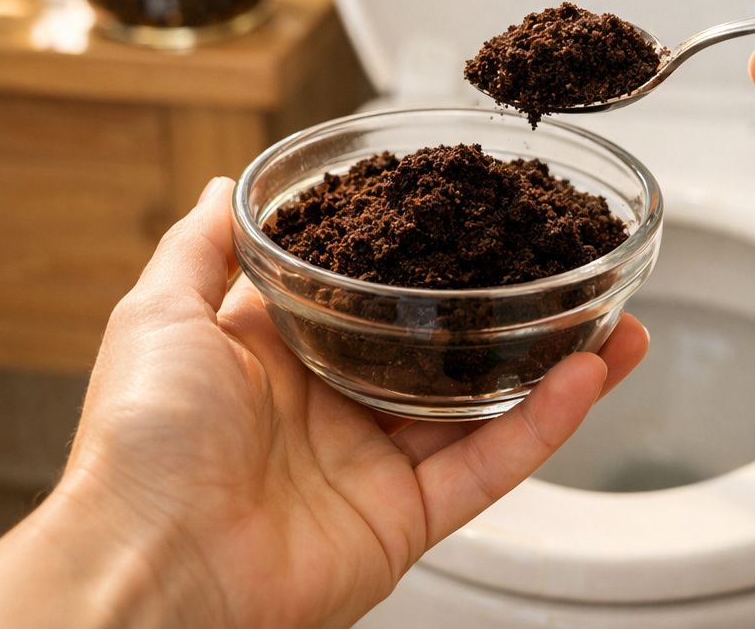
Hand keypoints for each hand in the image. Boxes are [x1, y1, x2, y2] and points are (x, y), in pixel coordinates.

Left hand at [0, 177, 646, 628]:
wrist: (154, 566)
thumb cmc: (140, 444)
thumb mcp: (159, 315)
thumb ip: (201, 249)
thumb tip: (225, 187)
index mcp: (276, 356)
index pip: (364, 292)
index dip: (419, 255)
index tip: (469, 214)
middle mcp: (332, 407)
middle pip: (440, 347)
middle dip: (504, 308)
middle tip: (559, 263)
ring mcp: (374, 464)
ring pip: (482, 403)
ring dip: (551, 362)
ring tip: (614, 314)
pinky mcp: (408, 517)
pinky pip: (489, 463)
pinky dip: (544, 422)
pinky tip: (590, 372)